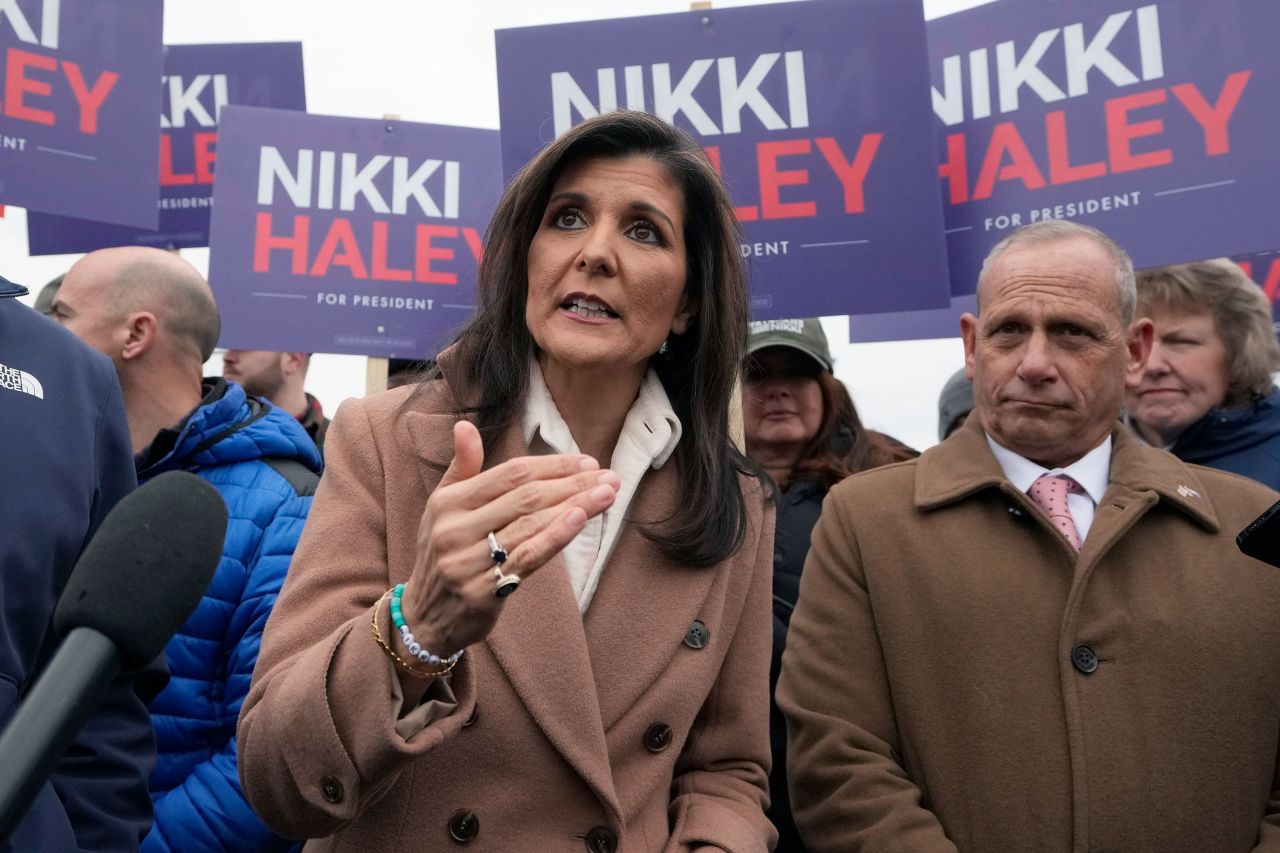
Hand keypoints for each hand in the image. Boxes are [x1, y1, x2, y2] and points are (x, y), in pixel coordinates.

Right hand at [402, 420, 618, 653]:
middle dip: (572, 483)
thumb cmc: (442, 554)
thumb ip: (461, 468)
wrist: (424, 618)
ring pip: (530, 525)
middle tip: (609, 477)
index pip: (509, 474)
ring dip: (576, 506)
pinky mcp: (481, 592)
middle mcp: (454, 529)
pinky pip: (527, 558)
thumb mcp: (442, 508)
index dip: (551, 465)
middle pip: (525, 497)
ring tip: (608, 494)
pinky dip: (556, 537)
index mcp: (448, 503)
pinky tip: (582, 520)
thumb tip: (464, 425)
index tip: (587, 461)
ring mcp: (466, 562)